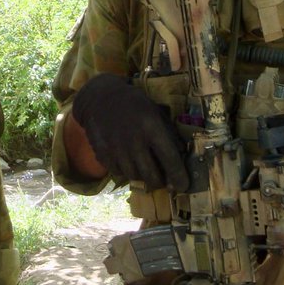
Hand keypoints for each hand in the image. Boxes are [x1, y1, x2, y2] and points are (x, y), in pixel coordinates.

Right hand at [70, 74, 188, 191]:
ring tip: (144, 168)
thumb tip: (181, 155)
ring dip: (142, 177)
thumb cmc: (134, 104)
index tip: (183, 186)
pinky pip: (118, 173)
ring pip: (134, 177)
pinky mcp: (102, 154)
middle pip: (151, 176)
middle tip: (162, 180)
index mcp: (151, 127)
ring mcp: (116, 149)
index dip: (178, 176)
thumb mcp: (155, 112)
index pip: (169, 159)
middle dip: (160, 182)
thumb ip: (168, 133)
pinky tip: (127, 161)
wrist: (100, 98)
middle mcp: (134, 141)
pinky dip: (125, 171)